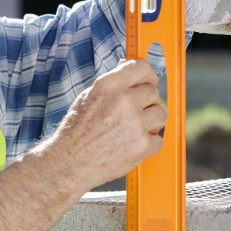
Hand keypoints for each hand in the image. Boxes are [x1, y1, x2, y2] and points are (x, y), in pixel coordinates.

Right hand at [51, 59, 165, 188]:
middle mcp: (123, 100)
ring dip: (150, 123)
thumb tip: (132, 76)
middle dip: (146, 103)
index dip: (147, 76)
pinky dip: (147, 145)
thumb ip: (112, 86)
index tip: (147, 82)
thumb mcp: (88, 98)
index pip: (142, 68)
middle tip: (132, 114)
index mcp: (108, 85)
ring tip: (131, 130)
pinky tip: (129, 146)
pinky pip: (158, 140)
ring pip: (161, 114)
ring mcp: (135, 123)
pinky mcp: (142, 145)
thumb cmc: (76, 131)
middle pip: (153, 93)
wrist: (69, 162)